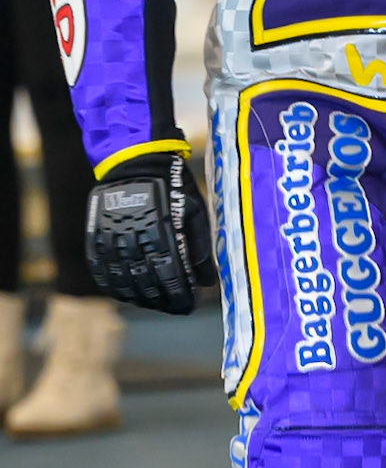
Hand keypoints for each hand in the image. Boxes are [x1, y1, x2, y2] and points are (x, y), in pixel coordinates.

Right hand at [86, 152, 217, 314]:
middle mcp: (135, 236)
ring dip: (140, 297)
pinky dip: (112, 284)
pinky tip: (124, 294)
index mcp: (163, 231)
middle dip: (163, 300)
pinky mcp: (96, 232)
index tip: (189, 306)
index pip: (172, 275)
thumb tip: (207, 282)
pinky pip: (100, 266)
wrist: (135, 158)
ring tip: (154, 304)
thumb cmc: (172, 185)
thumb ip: (200, 246)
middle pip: (147, 281)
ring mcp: (112, 235)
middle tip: (176, 309)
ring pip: (123, 279)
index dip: (180, 295)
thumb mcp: (193, 211)